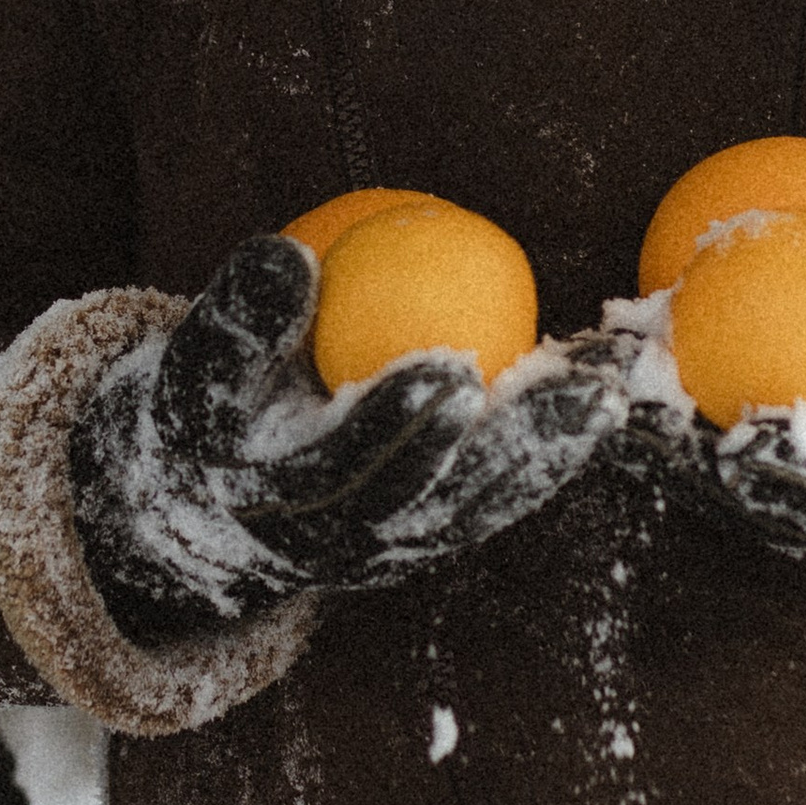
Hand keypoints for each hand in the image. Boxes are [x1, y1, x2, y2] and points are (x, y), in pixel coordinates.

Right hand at [69, 234, 625, 637]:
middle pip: (430, 499)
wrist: (197, 503)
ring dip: (547, 454)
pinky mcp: (418, 542)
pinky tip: (595, 405)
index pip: (338, 463)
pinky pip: (488, 504)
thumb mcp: (196, 360)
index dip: (397, 420)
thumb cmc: (206, 404)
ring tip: (609, 390)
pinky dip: (542, 460)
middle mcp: (332, 539)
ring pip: (473, 508)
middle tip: (577, 392)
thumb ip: (239, 314)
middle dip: (507, 447)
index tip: (452, 367)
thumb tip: (290, 255)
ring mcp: (382, 549)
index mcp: (268, 495)